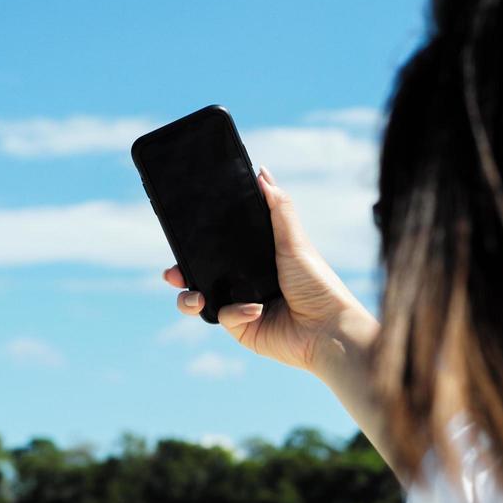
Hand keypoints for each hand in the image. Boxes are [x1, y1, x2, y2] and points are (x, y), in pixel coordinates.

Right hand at [163, 167, 372, 374]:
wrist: (328, 329)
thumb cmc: (318, 284)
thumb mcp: (295, 241)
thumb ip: (278, 207)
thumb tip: (261, 173)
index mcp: (257, 258)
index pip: (220, 246)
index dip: (198, 241)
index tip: (181, 233)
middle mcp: (246, 281)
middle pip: (202, 273)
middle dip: (181, 271)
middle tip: (173, 271)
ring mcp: (242, 305)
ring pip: (202, 299)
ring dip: (189, 298)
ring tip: (195, 296)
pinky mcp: (243, 329)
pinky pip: (224, 317)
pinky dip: (237, 312)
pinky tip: (256, 310)